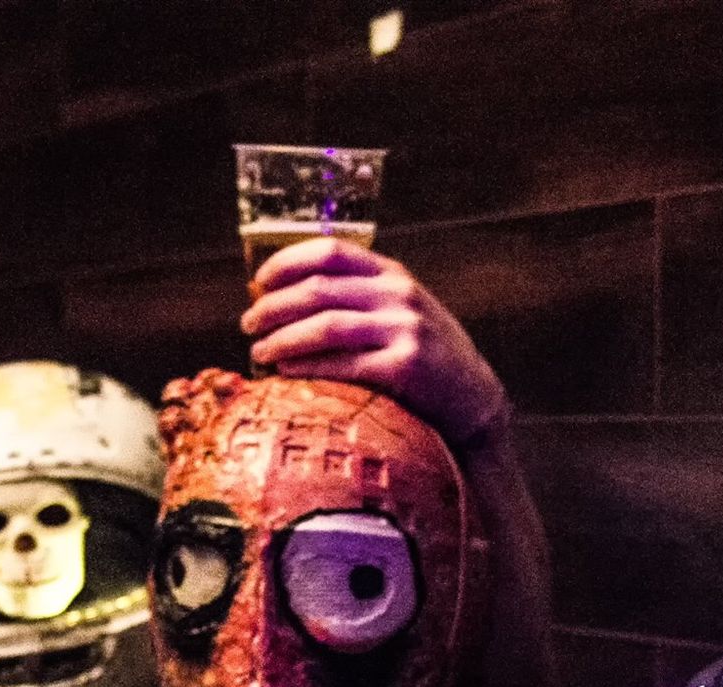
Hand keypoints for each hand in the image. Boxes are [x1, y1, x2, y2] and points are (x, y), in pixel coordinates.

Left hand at [242, 238, 507, 442]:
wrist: (474, 399)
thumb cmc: (425, 358)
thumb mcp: (400, 313)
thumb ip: (359, 299)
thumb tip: (286, 299)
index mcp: (393, 275)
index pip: (329, 251)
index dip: (286, 263)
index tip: (259, 284)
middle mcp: (399, 295)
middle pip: (318, 290)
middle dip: (273, 308)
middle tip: (248, 325)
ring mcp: (405, 329)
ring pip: (325, 326)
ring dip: (282, 339)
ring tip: (259, 353)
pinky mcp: (406, 367)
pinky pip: (343, 365)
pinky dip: (307, 367)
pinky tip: (286, 372)